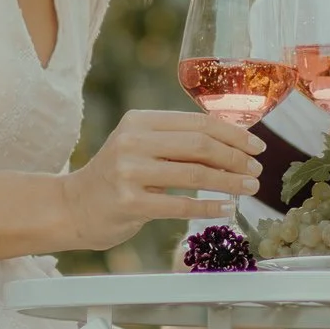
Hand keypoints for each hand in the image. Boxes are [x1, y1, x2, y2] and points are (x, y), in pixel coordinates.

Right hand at [63, 110, 262, 250]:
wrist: (72, 206)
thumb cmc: (116, 176)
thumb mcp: (140, 146)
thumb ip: (176, 140)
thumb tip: (233, 140)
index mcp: (139, 120)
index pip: (197, 122)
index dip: (232, 134)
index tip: (256, 145)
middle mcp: (133, 141)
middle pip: (199, 144)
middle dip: (235, 157)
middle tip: (256, 169)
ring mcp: (129, 172)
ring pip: (194, 173)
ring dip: (229, 181)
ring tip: (250, 187)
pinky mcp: (129, 203)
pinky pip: (180, 205)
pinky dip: (209, 206)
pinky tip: (227, 208)